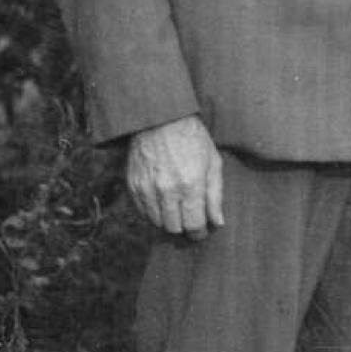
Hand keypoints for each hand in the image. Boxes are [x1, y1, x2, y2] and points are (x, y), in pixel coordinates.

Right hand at [127, 114, 224, 239]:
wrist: (160, 118)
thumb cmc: (192, 139)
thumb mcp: (213, 163)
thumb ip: (216, 195)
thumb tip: (217, 222)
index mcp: (191, 185)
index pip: (193, 225)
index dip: (199, 233)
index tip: (202, 231)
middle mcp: (167, 190)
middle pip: (173, 228)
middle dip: (184, 229)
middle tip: (190, 222)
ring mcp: (147, 189)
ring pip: (156, 223)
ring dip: (168, 222)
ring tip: (177, 211)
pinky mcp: (133, 185)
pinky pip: (142, 212)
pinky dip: (152, 213)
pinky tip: (162, 204)